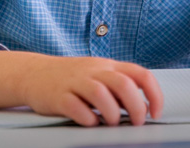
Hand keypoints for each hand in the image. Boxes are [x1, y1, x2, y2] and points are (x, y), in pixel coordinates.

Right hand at [19, 55, 163, 125]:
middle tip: (136, 122)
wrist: (33, 73)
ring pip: (100, 93)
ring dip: (112, 113)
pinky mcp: (57, 96)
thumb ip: (119, 88)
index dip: (154, 94)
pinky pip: (75, 106)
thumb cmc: (72, 78)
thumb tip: (143, 109)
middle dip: (136, 107)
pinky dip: (87, 118)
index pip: (140, 74)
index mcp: (109, 66)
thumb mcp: (99, 75)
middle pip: (123, 84)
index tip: (156, 112)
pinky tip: (90, 122)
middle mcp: (94, 71)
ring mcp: (75, 82)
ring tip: (112, 123)